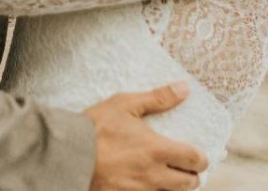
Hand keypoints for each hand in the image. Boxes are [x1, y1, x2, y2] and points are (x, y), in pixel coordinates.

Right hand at [84, 82, 207, 190]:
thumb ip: (158, 98)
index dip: (201, 158)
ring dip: (173, 188)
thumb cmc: (95, 127)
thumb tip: (184, 88)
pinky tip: (147, 185)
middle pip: (188, 184)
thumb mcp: (125, 104)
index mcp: (156, 150)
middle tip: (185, 169)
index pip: (195, 160)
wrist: (66, 154)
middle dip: (191, 177)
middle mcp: (152, 175)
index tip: (197, 155)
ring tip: (168, 178)